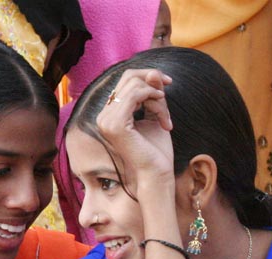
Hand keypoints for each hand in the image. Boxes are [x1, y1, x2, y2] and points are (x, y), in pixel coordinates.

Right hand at [95, 69, 174, 195]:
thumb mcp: (155, 114)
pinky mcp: (114, 124)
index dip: (148, 76)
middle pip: (128, 77)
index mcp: (109, 114)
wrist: (157, 173)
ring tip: (165, 117)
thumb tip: (152, 72)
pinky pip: (136, 95)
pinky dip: (154, 99)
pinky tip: (163, 116)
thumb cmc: (156, 150)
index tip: (168, 83)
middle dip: (153, 83)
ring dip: (156, 96)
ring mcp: (106, 120)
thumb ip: (152, 93)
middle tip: (168, 96)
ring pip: (135, 86)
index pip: (125, 80)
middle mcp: (103, 116)